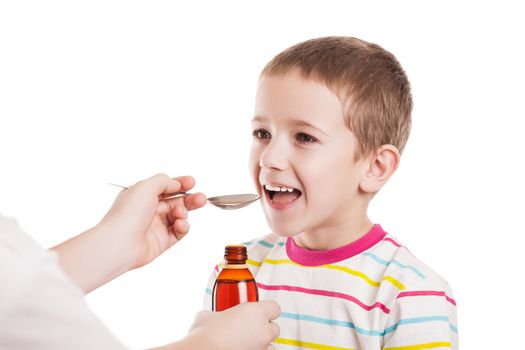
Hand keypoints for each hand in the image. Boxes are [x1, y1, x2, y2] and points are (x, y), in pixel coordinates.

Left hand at [51, 174, 206, 292]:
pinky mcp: (162, 241)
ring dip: (185, 212)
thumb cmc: (128, 214)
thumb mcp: (146, 187)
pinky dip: (183, 227)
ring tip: (182, 213)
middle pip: (175, 201)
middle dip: (189, 199)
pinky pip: (179, 232)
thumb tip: (175, 183)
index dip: (180, 184)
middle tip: (201, 198)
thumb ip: (164, 181)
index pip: (165, 187)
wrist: (120, 243)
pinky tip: (180, 224)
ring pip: (178, 216)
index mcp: (142, 195)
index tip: (192, 183)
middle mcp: (148, 210)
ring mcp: (155, 226)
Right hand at [183, 301, 280, 349]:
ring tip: (245, 344)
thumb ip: (218, 314)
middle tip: (249, 329)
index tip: (258, 312)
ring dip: (261, 344)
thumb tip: (213, 318)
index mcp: (256, 312)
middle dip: (264, 329)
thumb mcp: (209, 315)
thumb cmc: (205, 333)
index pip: (274, 308)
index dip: (266, 310)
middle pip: (275, 329)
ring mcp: (261, 349)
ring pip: (270, 346)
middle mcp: (263, 331)